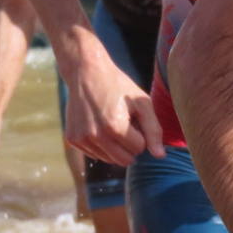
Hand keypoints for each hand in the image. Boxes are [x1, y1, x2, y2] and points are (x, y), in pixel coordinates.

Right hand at [62, 37, 163, 165]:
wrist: (86, 72)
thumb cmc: (118, 86)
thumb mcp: (141, 102)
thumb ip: (153, 130)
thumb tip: (160, 156)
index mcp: (115, 127)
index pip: (139, 148)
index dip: (140, 133)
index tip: (133, 117)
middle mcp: (96, 136)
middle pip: (125, 160)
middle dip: (130, 145)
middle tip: (125, 123)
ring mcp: (82, 139)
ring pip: (109, 160)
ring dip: (115, 146)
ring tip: (111, 122)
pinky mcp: (72, 139)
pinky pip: (95, 154)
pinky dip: (101, 145)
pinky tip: (98, 124)